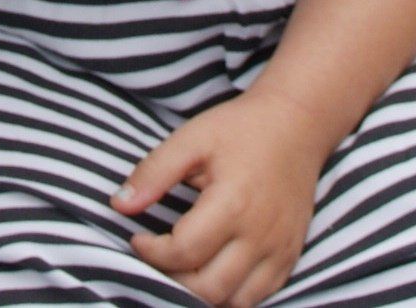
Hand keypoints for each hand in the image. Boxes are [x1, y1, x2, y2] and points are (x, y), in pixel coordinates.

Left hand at [114, 89, 334, 307]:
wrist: (296, 124)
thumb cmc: (241, 129)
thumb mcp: (191, 138)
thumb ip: (153, 173)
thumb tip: (119, 205)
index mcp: (233, 204)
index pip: (183, 252)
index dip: (151, 252)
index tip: (138, 238)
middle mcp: (260, 235)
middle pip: (208, 287)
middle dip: (171, 279)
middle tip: (157, 256)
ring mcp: (279, 250)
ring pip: (234, 301)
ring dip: (201, 293)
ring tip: (182, 266)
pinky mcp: (290, 256)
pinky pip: (259, 296)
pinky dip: (231, 295)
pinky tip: (211, 271)